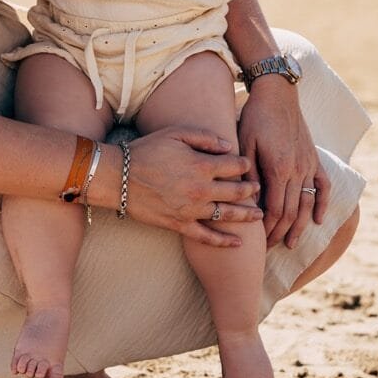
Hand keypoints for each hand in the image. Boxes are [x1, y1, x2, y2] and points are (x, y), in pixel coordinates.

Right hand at [126, 128, 263, 247]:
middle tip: (259, 189)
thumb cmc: (146, 151)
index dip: (246, 165)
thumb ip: (204, 137)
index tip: (249, 165)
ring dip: (246, 216)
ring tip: (259, 216)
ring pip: (228, 215)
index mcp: (202, 165)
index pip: (235, 166)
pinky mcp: (180, 224)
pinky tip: (237, 243)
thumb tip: (227, 146)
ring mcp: (192, 210)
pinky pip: (207, 237)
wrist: (119, 178)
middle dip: (251, 190)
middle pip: (236, 191)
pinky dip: (224, 242)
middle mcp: (201, 189)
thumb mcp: (175, 134)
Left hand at [237, 79, 329, 248]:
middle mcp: (297, 170)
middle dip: (281, 232)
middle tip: (271, 247)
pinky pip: (323, 186)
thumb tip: (247, 199)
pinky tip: (319, 220)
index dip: (268, 228)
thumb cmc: (255, 116)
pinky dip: (323, 204)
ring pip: (307, 203)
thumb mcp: (245, 142)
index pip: (275, 209)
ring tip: (291, 243)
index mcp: (278, 168)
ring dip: (300, 226)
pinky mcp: (314, 158)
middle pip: (291, 211)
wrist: (278, 94)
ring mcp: (309, 165)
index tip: (260, 242)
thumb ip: (248, 171)